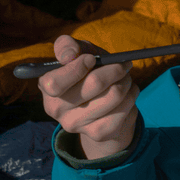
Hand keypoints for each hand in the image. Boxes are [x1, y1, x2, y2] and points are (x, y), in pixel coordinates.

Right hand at [39, 35, 138, 159]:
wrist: (102, 103)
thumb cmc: (88, 71)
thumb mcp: (77, 52)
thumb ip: (67, 46)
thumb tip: (69, 55)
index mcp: (47, 86)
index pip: (55, 83)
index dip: (78, 68)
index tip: (92, 59)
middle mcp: (56, 109)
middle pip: (95, 83)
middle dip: (115, 69)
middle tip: (122, 65)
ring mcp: (76, 124)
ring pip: (115, 95)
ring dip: (127, 82)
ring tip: (125, 79)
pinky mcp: (98, 133)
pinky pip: (124, 110)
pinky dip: (132, 96)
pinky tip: (128, 94)